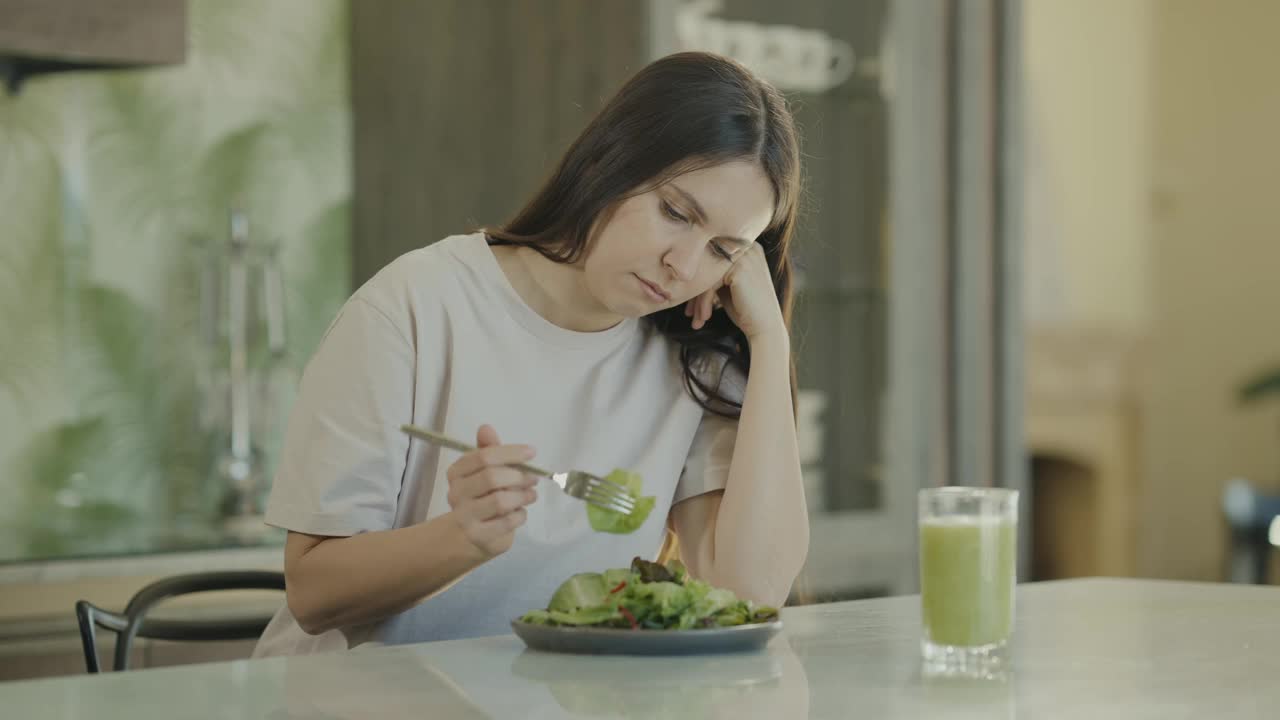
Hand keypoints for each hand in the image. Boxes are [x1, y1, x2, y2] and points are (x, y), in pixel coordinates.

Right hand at [445, 425, 537, 557]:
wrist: (467, 536)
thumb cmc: (480, 497)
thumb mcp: (483, 472)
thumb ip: (488, 450)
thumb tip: (485, 427)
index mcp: (456, 472)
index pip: (484, 456)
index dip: (511, 452)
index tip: (532, 453)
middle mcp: (456, 493)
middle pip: (492, 477)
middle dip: (518, 476)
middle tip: (533, 478)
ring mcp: (465, 516)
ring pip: (500, 500)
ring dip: (522, 495)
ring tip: (531, 494)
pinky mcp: (479, 536)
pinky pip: (507, 522)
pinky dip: (520, 515)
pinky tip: (521, 511)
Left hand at [685, 244, 786, 344]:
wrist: (766, 327)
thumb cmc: (745, 309)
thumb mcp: (727, 285)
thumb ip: (713, 272)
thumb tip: (686, 269)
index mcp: (744, 246)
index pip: (711, 259)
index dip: (698, 281)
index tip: (690, 305)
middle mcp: (746, 246)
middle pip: (708, 265)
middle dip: (695, 291)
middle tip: (689, 313)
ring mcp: (744, 255)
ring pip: (707, 274)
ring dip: (698, 300)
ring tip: (696, 319)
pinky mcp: (739, 268)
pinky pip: (710, 283)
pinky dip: (704, 302)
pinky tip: (705, 318)